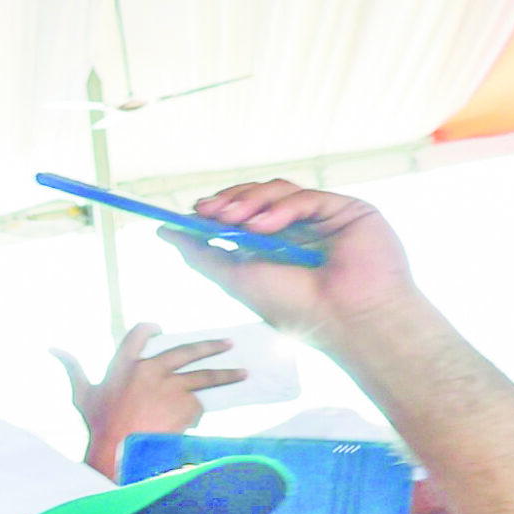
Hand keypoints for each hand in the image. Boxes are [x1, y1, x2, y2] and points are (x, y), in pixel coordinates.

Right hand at [56, 323, 241, 478]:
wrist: (119, 456)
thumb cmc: (98, 429)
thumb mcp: (81, 396)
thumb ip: (72, 369)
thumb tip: (53, 348)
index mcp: (124, 364)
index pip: (139, 334)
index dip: (150, 329)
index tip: (161, 328)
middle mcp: (151, 370)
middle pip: (187, 351)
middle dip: (209, 346)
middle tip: (227, 344)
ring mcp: (171, 387)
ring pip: (204, 377)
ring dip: (226, 374)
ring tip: (243, 374)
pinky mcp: (187, 406)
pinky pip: (198, 408)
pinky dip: (196, 416)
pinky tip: (189, 425)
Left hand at [164, 181, 415, 341]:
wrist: (348, 322)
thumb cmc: (296, 309)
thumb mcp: (236, 279)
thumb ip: (202, 255)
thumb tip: (164, 232)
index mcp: (275, 246)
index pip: (243, 215)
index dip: (219, 209)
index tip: (194, 212)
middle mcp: (299, 230)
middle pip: (259, 198)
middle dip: (230, 201)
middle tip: (208, 211)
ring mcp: (322, 219)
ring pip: (280, 192)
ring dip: (250, 202)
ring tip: (232, 220)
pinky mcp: (347, 211)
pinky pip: (306, 197)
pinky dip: (281, 208)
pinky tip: (264, 227)